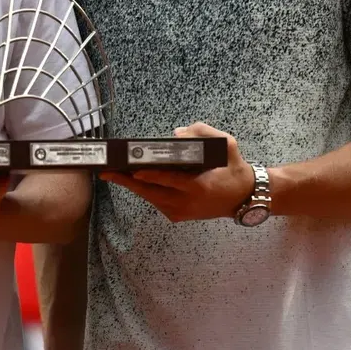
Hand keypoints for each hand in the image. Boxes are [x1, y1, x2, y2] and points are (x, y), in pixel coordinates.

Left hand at [100, 122, 253, 222]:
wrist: (244, 198)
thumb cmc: (234, 169)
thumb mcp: (227, 145)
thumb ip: (203, 134)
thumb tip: (176, 133)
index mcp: (199, 187)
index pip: (170, 180)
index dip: (151, 176)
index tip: (133, 171)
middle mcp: (187, 203)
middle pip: (151, 193)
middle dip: (127, 182)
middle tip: (106, 172)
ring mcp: (181, 212)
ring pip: (150, 198)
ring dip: (131, 186)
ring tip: (112, 173)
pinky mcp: (178, 216)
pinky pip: (156, 202)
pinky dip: (144, 191)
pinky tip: (131, 180)